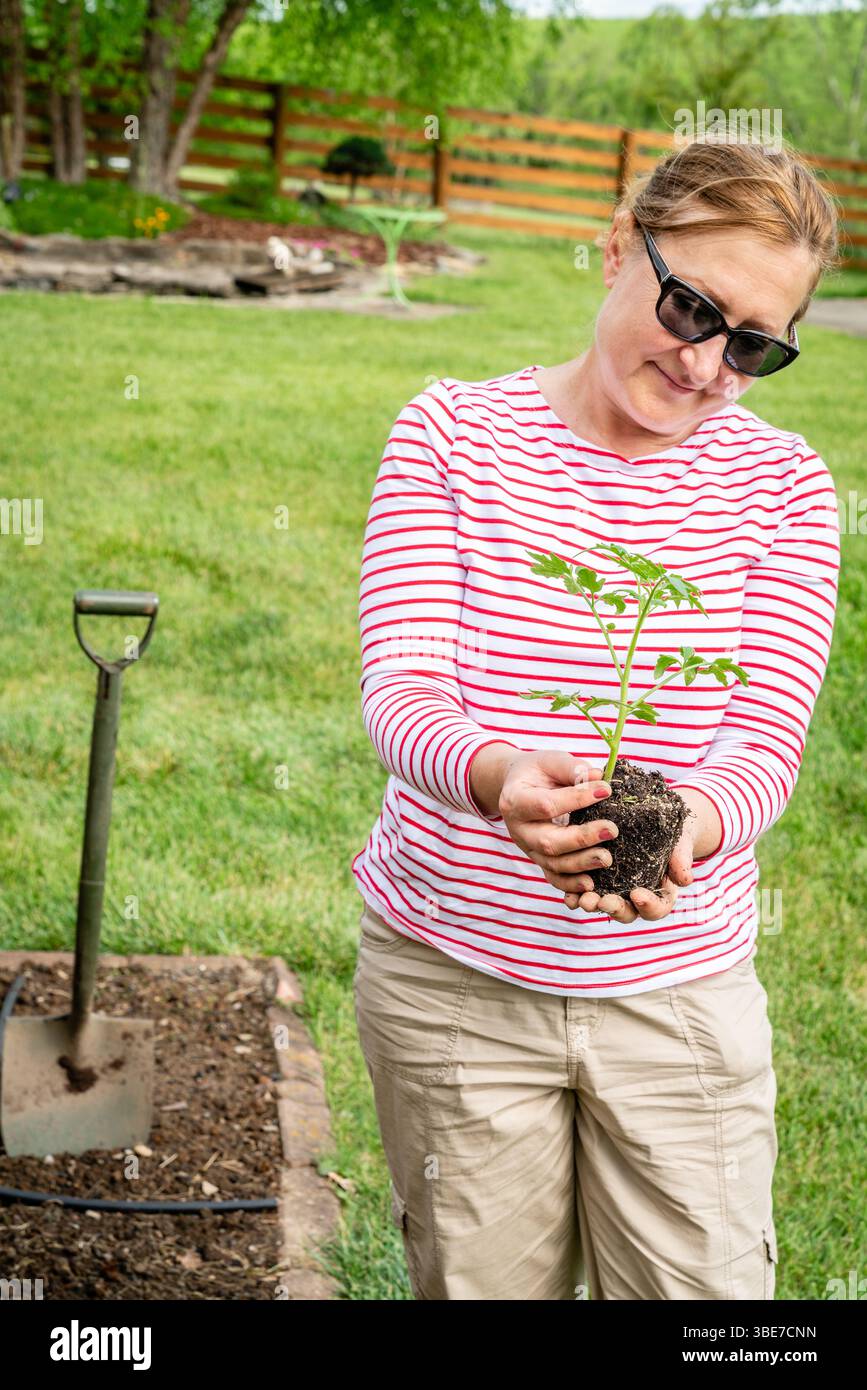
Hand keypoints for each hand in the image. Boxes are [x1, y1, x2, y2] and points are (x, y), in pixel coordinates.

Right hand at [497, 750, 619, 896]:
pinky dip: (571, 884)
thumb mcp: (550, 761)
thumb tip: (598, 777)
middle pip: (548, 842)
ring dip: (582, 863)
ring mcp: (528, 848)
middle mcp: (518, 829)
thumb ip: (571, 768)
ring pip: (553, 864)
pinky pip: (553, 878)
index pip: (546, 805)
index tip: (607, 790)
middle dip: (582, 838)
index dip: (577, 799)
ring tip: (608, 858)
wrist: (519, 787)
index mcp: (515, 800)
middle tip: (612, 830)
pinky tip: (591, 884)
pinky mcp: (539, 860)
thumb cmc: (538, 772)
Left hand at [563, 796, 697, 921]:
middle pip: (627, 913)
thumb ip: (682, 861)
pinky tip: (568, 894)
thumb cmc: (674, 835)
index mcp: (661, 894)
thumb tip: (685, 879)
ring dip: (591, 905)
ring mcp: (616, 891)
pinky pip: (585, 893)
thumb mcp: (680, 843)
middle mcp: (637, 898)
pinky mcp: (598, 880)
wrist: (658, 821)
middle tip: (602, 901)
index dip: (648, 906)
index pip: (656, 909)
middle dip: (613, 909)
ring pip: (604, 905)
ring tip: (581, 900)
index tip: (637, 894)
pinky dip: (576, 895)